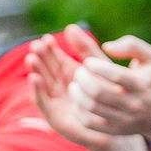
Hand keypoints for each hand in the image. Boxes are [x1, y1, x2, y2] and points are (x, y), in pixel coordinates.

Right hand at [27, 31, 113, 150]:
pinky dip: (37, 90)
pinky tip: (35, 78)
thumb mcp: (99, 67)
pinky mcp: (54, 117)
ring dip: (35, 71)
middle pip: (46, 70)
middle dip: (39, 58)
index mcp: (69, 75)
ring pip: (42, 84)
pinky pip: (43, 102)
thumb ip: (86, 48)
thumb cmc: (112, 94)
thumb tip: (71, 26)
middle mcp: (60, 88)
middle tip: (35, 46)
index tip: (45, 38)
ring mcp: (56, 102)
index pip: (55, 60)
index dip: (49, 49)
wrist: (118, 123)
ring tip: (31, 58)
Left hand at [72, 33, 150, 147]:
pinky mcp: (114, 130)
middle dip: (82, 79)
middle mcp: (134, 103)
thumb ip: (132, 45)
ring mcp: (124, 119)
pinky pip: (88, 122)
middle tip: (78, 73)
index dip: (96, 66)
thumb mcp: (150, 57)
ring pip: (91, 107)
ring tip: (74, 85)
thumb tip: (106, 46)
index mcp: (142, 83)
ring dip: (77, 94)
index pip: (115, 75)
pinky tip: (78, 101)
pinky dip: (78, 110)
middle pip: (98, 92)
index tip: (88, 62)